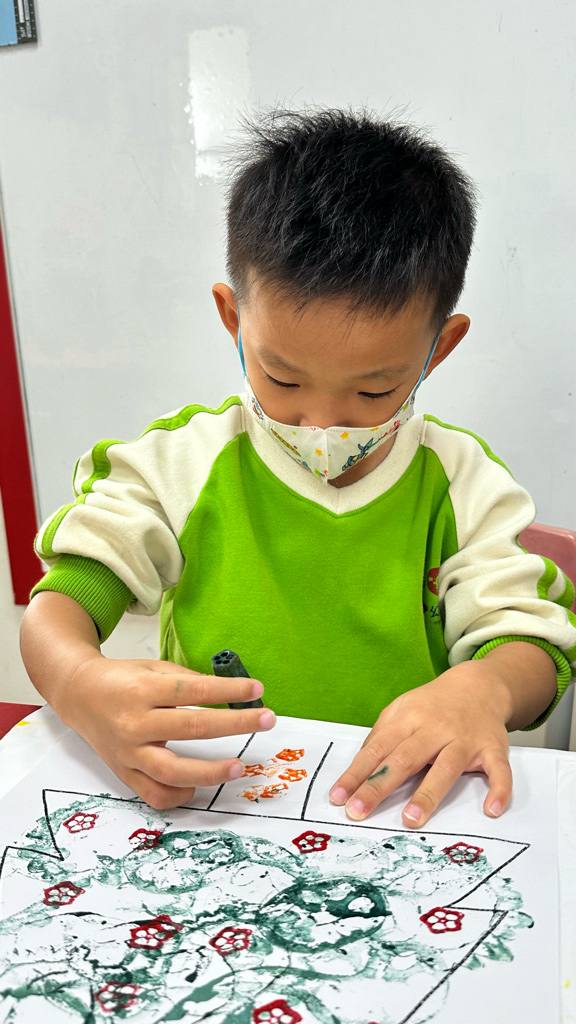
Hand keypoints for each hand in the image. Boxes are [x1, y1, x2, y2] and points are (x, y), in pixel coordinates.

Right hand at [65, 655, 274, 808]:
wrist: (79, 695)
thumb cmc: (121, 679)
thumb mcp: (153, 668)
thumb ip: (188, 682)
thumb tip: (230, 694)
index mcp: (143, 690)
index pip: (194, 691)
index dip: (229, 692)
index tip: (256, 691)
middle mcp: (134, 723)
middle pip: (192, 727)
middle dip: (235, 725)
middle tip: (266, 720)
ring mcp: (129, 752)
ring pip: (173, 771)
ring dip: (211, 772)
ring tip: (238, 767)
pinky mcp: (124, 773)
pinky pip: (155, 794)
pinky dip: (180, 795)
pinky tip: (198, 787)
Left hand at [329, 661, 511, 826]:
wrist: (480, 684)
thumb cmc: (434, 704)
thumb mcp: (402, 709)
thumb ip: (382, 735)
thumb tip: (360, 767)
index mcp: (408, 718)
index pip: (377, 749)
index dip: (356, 774)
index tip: (339, 797)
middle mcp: (435, 728)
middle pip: (404, 759)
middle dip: (379, 786)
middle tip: (359, 811)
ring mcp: (465, 739)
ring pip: (446, 767)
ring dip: (428, 793)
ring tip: (410, 818)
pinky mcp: (494, 748)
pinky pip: (498, 770)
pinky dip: (499, 789)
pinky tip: (491, 810)